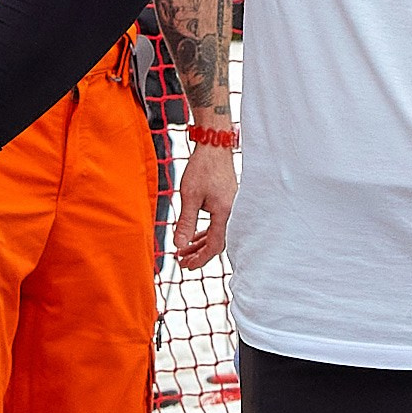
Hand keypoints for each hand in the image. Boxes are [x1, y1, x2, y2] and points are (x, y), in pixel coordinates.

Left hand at [171, 137, 236, 272]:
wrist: (214, 147)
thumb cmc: (202, 168)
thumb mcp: (189, 196)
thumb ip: (186, 223)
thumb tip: (179, 245)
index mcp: (225, 213)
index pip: (214, 245)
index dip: (200, 258)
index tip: (186, 265)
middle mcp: (232, 213)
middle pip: (217, 243)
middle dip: (199, 254)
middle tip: (182, 262)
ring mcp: (231, 208)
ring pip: (217, 234)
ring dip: (200, 244)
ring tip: (184, 251)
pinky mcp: (228, 202)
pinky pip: (218, 224)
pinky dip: (205, 232)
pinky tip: (194, 236)